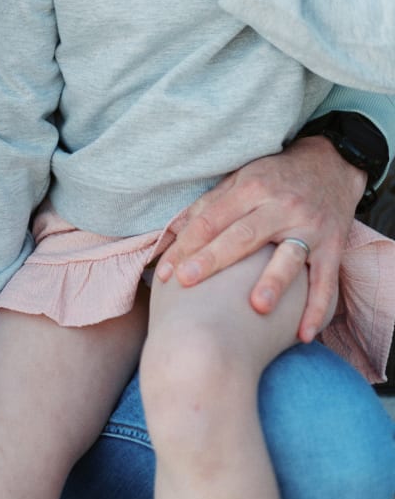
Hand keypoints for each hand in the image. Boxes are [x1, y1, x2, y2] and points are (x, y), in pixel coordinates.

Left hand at [155, 136, 365, 341]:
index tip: (166, 271)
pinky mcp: (333, 247)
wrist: (332, 164)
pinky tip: (303, 334)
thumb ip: (209, 204)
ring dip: (273, 282)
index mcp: (253, 188)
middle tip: (186, 282)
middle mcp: (281, 206)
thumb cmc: (276, 176)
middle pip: (243, 236)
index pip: (213, 219)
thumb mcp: (241, 178)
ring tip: (257, 307)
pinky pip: (325, 281)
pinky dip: (317, 308)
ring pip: (288, 257)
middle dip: (213, 260)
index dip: (187, 244)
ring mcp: (309, 227)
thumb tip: (173, 230)